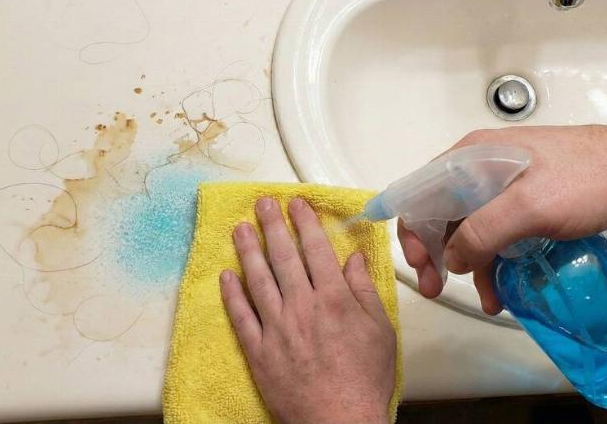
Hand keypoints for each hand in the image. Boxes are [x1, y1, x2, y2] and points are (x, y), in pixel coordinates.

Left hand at [221, 197, 395, 423]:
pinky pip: (241, 317)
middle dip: (273, 226)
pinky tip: (226, 276)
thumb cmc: (365, 379)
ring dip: (248, 251)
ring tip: (241, 228)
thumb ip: (364, 291)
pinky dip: (232, 295)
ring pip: (258, 280)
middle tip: (263, 204)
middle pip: (284, 257)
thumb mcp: (380, 330)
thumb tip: (354, 259)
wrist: (340, 421)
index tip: (296, 204)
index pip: (316, 249)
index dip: (305, 223)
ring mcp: (277, 328)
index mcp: (334, 299)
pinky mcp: (259, 351)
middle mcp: (302, 307)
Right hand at [399, 125, 606, 313]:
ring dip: (473, 265)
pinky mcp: (526, 200)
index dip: (414, 233)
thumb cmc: (586, 179)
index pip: (421, 194)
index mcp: (471, 157)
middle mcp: (481, 167)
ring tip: (490, 299)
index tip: (423, 268)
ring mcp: (504, 184)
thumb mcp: (528, 207)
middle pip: (442, 214)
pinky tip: (507, 285)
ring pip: (471, 228)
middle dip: (438, 255)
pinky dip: (496, 260)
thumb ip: (482, 233)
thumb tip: (451, 260)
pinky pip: (497, 233)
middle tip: (438, 289)